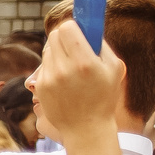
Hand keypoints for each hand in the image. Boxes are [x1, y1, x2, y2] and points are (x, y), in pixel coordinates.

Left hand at [33, 18, 126, 144]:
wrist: (86, 128)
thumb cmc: (104, 97)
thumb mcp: (115, 68)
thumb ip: (101, 44)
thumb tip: (89, 26)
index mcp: (84, 62)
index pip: (66, 28)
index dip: (73, 27)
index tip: (78, 32)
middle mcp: (64, 69)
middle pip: (54, 35)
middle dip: (64, 37)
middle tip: (74, 46)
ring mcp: (49, 78)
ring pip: (48, 50)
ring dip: (58, 53)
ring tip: (71, 67)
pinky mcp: (39, 87)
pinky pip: (44, 66)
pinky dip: (53, 68)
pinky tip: (64, 81)